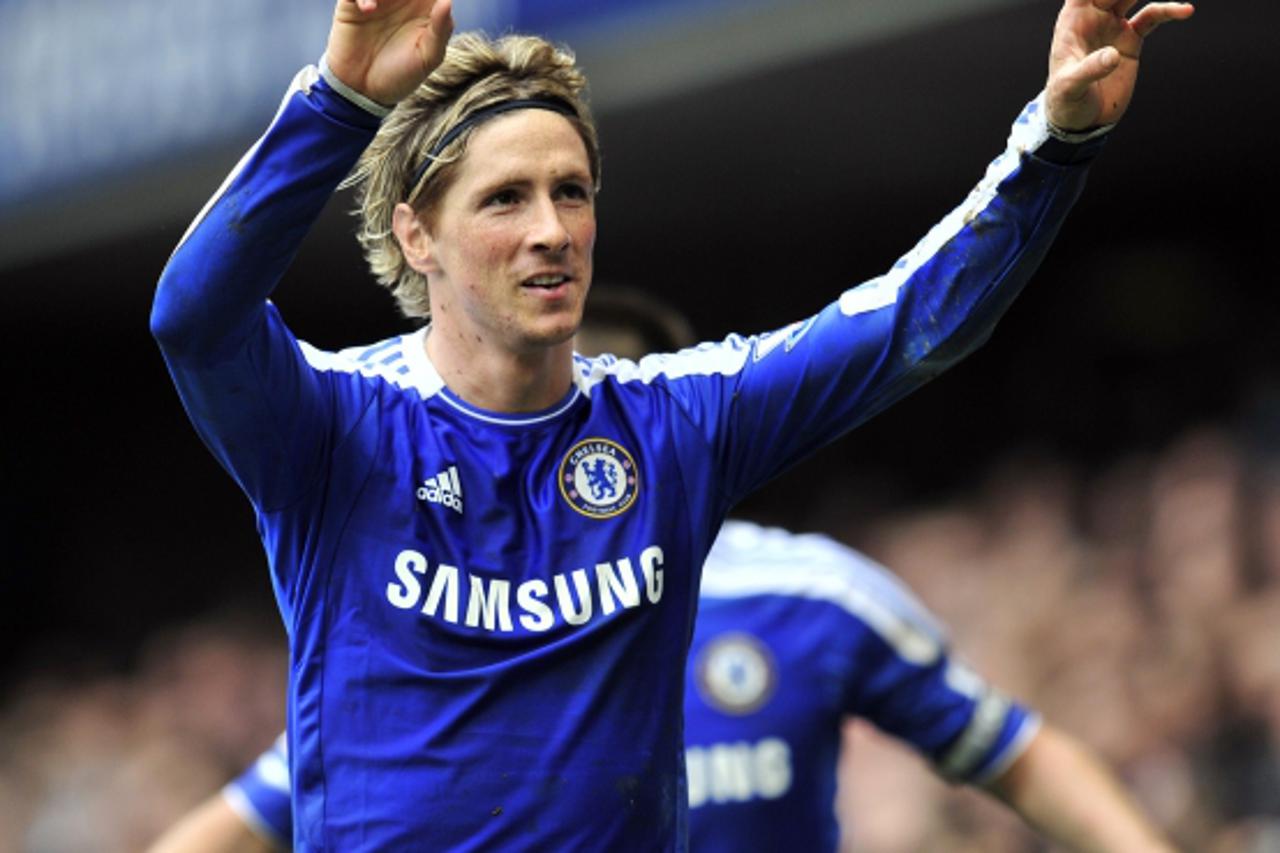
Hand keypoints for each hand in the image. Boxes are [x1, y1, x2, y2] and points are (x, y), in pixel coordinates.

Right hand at [325, 0, 454, 105]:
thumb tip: (447, 0)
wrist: (363, 92)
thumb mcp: (427, 58)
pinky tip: (369, 9)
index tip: (426, 2)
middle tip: (403, 1)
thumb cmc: (400, 76)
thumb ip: (440, 30)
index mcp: (426, 7)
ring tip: (380, 5)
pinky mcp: (352, 3)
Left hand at [1046, 0, 1192, 130]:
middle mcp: (1093, 19)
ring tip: (1171, 2)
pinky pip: (1151, 18)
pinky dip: (1167, 12)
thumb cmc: (1065, 101)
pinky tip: (1185, 10)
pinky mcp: (1130, 40)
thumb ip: (1089, 69)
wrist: (1081, 120)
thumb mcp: (1071, 87)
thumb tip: (1113, 55)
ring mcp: (1113, 27)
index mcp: (1072, 23)